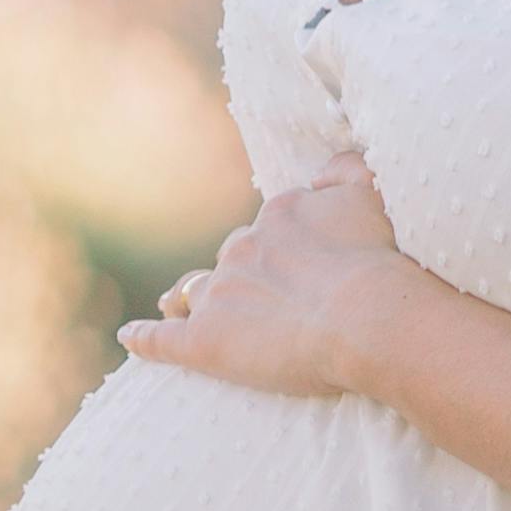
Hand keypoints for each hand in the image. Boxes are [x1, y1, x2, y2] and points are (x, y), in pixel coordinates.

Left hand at [116, 148, 430, 399]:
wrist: (369, 315)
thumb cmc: (381, 258)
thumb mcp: (373, 193)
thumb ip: (347, 169)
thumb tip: (324, 168)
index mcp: (280, 214)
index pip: (273, 225)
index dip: (283, 245)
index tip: (296, 261)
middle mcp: (243, 246)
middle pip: (234, 256)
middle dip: (241, 272)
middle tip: (258, 296)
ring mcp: (220, 294)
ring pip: (194, 291)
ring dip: (186, 297)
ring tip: (175, 305)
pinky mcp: (205, 341)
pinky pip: (163, 339)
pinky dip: (145, 337)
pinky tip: (130, 337)